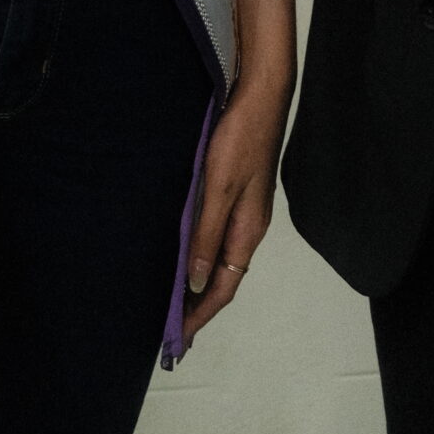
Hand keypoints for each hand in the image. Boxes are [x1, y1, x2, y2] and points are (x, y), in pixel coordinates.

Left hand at [182, 78, 290, 344]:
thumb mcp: (219, 190)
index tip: (178, 340)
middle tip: (171, 327)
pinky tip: (187, 252)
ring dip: (199, 281)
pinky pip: (219, 237)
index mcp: (247, 232)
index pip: (223, 288)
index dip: (201, 314)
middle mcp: (249, 227)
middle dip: (199, 304)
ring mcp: (246, 209)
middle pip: (224, 277)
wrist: (261, 94)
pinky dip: (202, 254)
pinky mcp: (238, 192)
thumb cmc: (239, 141)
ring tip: (175, 299)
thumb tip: (193, 285)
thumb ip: (206, 237)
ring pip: (221, 258)